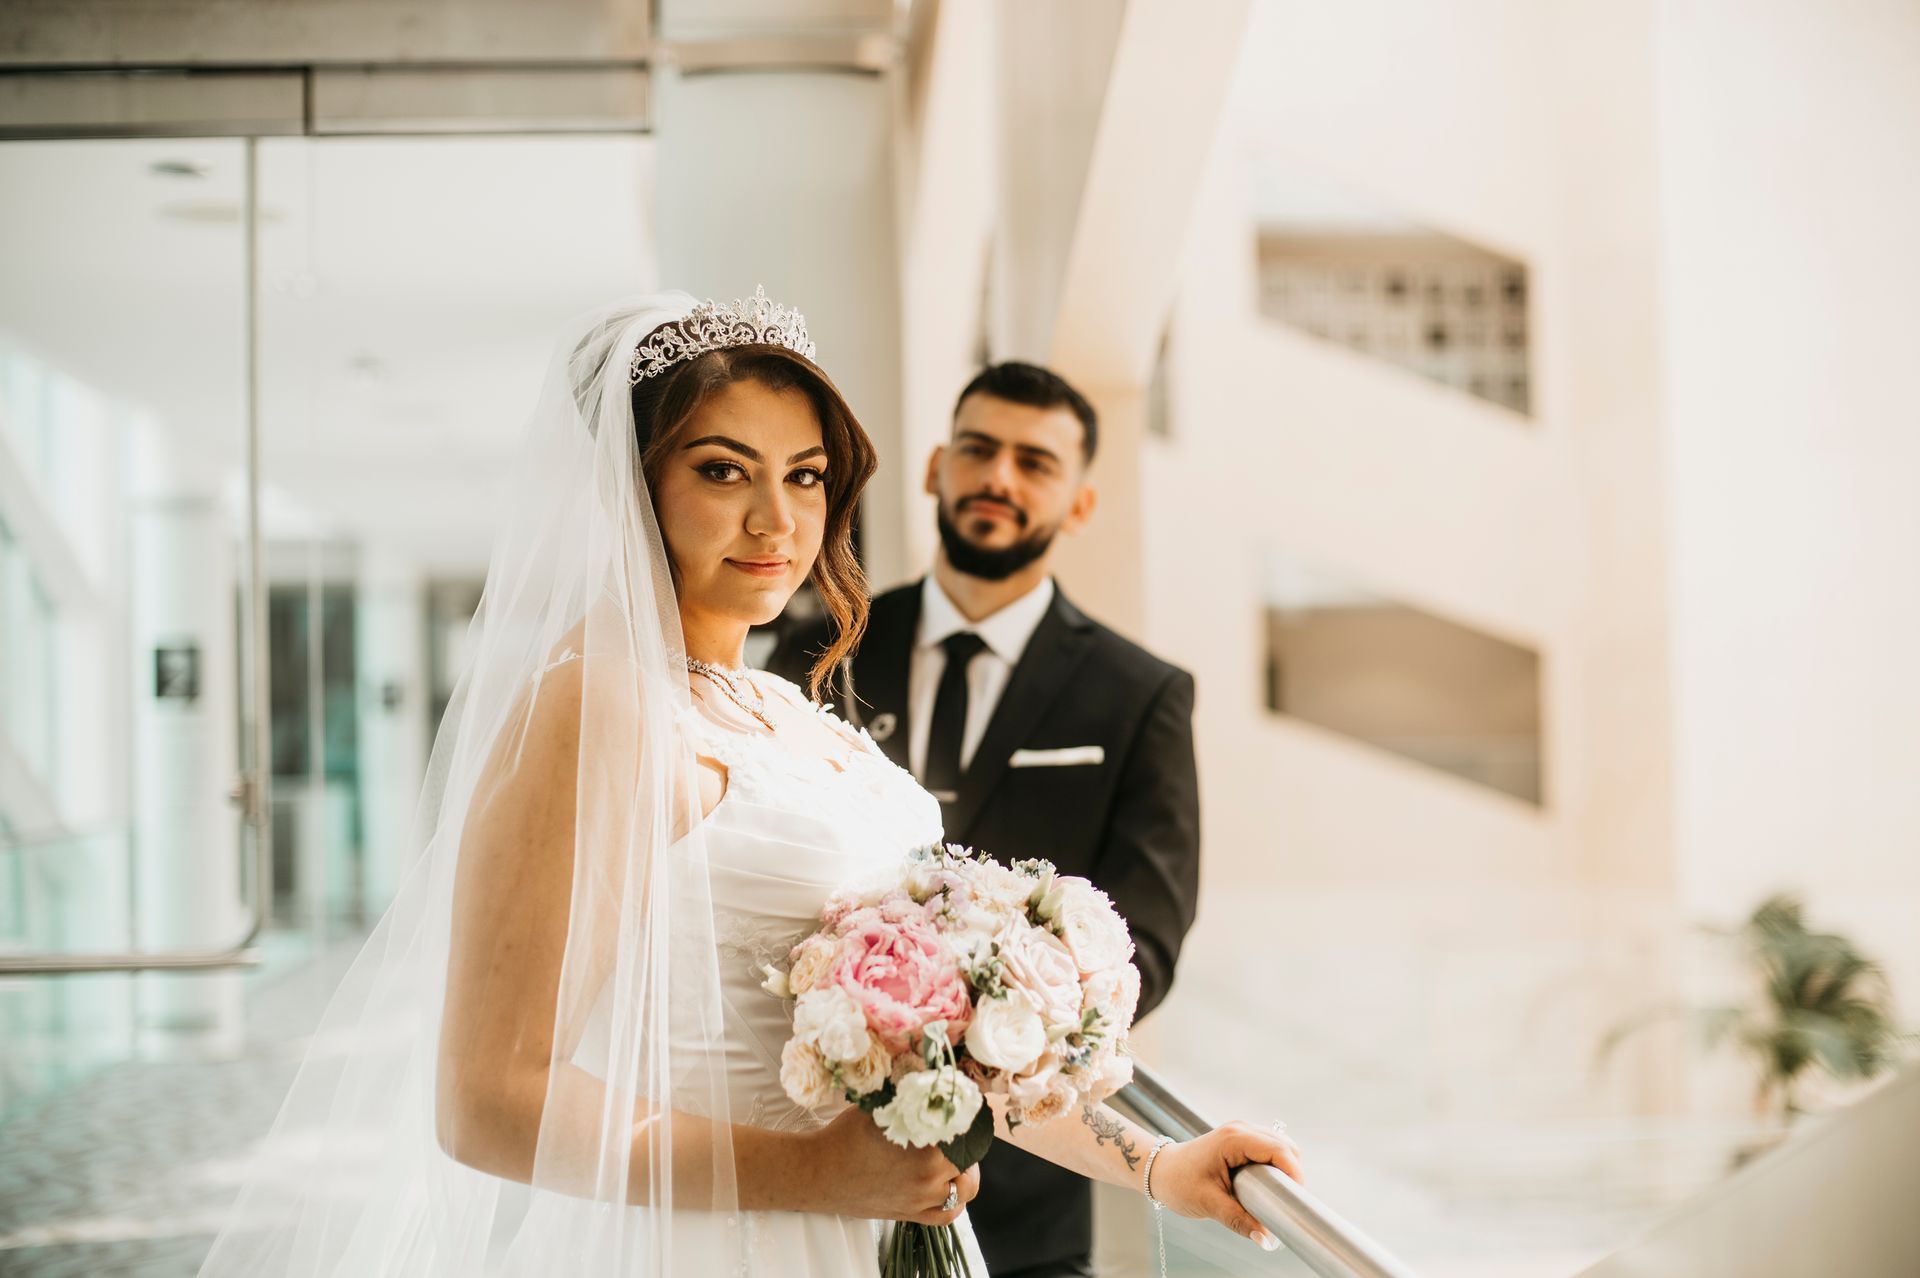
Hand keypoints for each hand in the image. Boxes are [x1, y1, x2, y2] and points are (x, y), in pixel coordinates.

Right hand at [800, 1104, 980, 1224]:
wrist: (817, 1173)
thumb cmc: (844, 1136)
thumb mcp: (880, 1107)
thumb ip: (910, 1097)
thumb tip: (933, 1077)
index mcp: (926, 1150)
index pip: (966, 1131)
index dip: (970, 1115)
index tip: (968, 1104)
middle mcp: (929, 1179)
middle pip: (968, 1159)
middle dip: (967, 1141)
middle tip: (959, 1127)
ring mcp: (921, 1201)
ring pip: (964, 1190)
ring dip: (965, 1171)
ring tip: (958, 1156)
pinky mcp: (909, 1216)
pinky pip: (947, 1216)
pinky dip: (955, 1201)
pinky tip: (950, 1185)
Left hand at [1147, 1121, 1303, 1250]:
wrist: (1160, 1171)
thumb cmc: (1178, 1183)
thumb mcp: (1209, 1203)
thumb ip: (1239, 1221)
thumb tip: (1266, 1240)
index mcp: (1234, 1140)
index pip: (1280, 1151)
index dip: (1294, 1175)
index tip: (1295, 1201)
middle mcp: (1241, 1130)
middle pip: (1286, 1147)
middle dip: (1291, 1174)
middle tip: (1285, 1203)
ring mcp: (1242, 1132)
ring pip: (1281, 1146)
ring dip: (1284, 1170)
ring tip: (1276, 1197)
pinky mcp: (1241, 1140)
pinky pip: (1270, 1149)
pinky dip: (1275, 1166)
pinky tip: (1268, 1186)